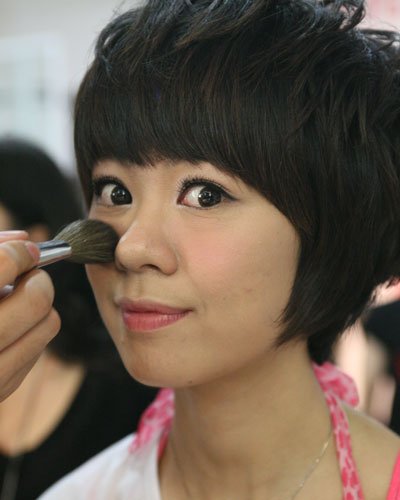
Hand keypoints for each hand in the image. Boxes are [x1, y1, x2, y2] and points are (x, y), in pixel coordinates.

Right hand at [0, 231, 59, 400]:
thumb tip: (22, 240)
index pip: (2, 266)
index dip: (20, 253)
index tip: (26, 250)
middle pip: (36, 299)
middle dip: (38, 280)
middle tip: (29, 275)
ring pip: (48, 324)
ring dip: (38, 307)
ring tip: (12, 304)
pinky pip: (38, 349)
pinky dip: (30, 333)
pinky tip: (6, 330)